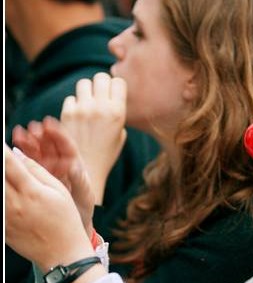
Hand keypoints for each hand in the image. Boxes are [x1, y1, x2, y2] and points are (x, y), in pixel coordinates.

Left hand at [5, 145, 93, 270]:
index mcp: (31, 191)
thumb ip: (38, 172)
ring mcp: (6, 217)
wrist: (63, 254)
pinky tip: (7, 192)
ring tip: (5, 177)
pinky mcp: (3, 228)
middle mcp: (14, 203)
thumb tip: (18, 156)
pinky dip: (0, 196)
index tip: (0, 142)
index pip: (8, 162)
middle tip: (0, 156)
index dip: (1, 150)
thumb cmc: (66, 221)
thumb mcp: (59, 192)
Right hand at [12, 117, 94, 235]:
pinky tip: (12, 149)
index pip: (66, 146)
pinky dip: (20, 156)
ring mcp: (46, 169)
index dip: (58, 134)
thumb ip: (79, 181)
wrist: (71, 226)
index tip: (49, 124)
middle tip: (32, 128)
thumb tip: (74, 167)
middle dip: (41, 136)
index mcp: (74, 164)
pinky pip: (27, 164)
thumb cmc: (82, 209)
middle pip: (49, 146)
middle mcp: (59, 164)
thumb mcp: (84, 195)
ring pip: (36, 152)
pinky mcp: (35, 177)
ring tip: (18, 134)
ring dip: (28, 142)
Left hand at [61, 72, 127, 202]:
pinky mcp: (67, 114)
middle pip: (101, 77)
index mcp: (118, 112)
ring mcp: (82, 110)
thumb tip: (111, 94)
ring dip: (86, 92)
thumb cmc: (106, 153)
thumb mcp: (120, 134)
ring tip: (88, 106)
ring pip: (84, 84)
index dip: (115, 87)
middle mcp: (101, 108)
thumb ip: (117, 112)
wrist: (87, 170)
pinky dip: (74, 105)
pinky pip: (71, 99)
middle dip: (101, 85)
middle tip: (100, 97)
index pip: (118, 81)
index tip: (113, 95)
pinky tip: (78, 118)